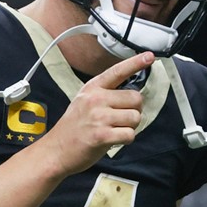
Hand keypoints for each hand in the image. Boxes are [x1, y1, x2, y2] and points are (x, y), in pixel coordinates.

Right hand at [49, 51, 153, 173]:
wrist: (56, 150)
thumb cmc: (74, 127)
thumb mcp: (84, 101)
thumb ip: (106, 94)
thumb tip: (132, 94)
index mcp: (92, 88)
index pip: (117, 71)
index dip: (135, 63)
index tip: (149, 56)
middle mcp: (96, 99)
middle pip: (136, 98)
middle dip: (134, 110)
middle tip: (120, 118)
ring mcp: (99, 117)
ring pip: (135, 117)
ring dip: (129, 126)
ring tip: (114, 129)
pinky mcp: (102, 135)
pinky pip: (130, 134)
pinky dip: (125, 139)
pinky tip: (112, 139)